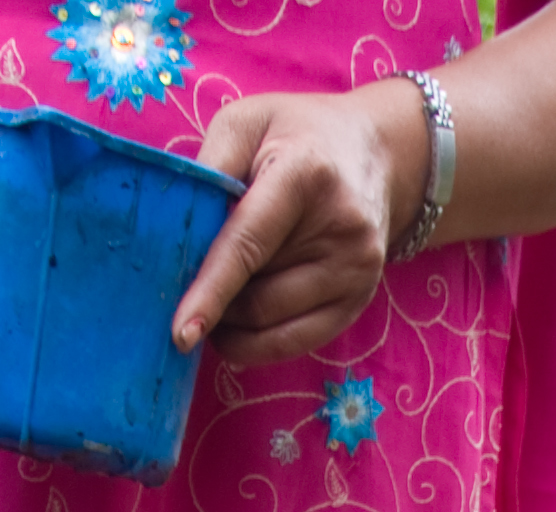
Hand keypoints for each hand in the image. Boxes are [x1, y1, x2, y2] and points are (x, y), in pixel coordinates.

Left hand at [176, 78, 424, 363]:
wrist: (380, 155)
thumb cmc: (298, 135)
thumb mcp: (246, 122)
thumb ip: (208, 168)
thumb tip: (176, 239)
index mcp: (307, 175)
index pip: (248, 246)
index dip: (211, 291)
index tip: (180, 332)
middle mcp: (340, 230)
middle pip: (257, 295)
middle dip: (216, 303)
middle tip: (188, 289)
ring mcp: (356, 272)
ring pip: (273, 325)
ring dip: (233, 324)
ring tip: (216, 301)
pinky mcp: (360, 300)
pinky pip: (299, 341)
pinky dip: (259, 344)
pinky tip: (238, 328)